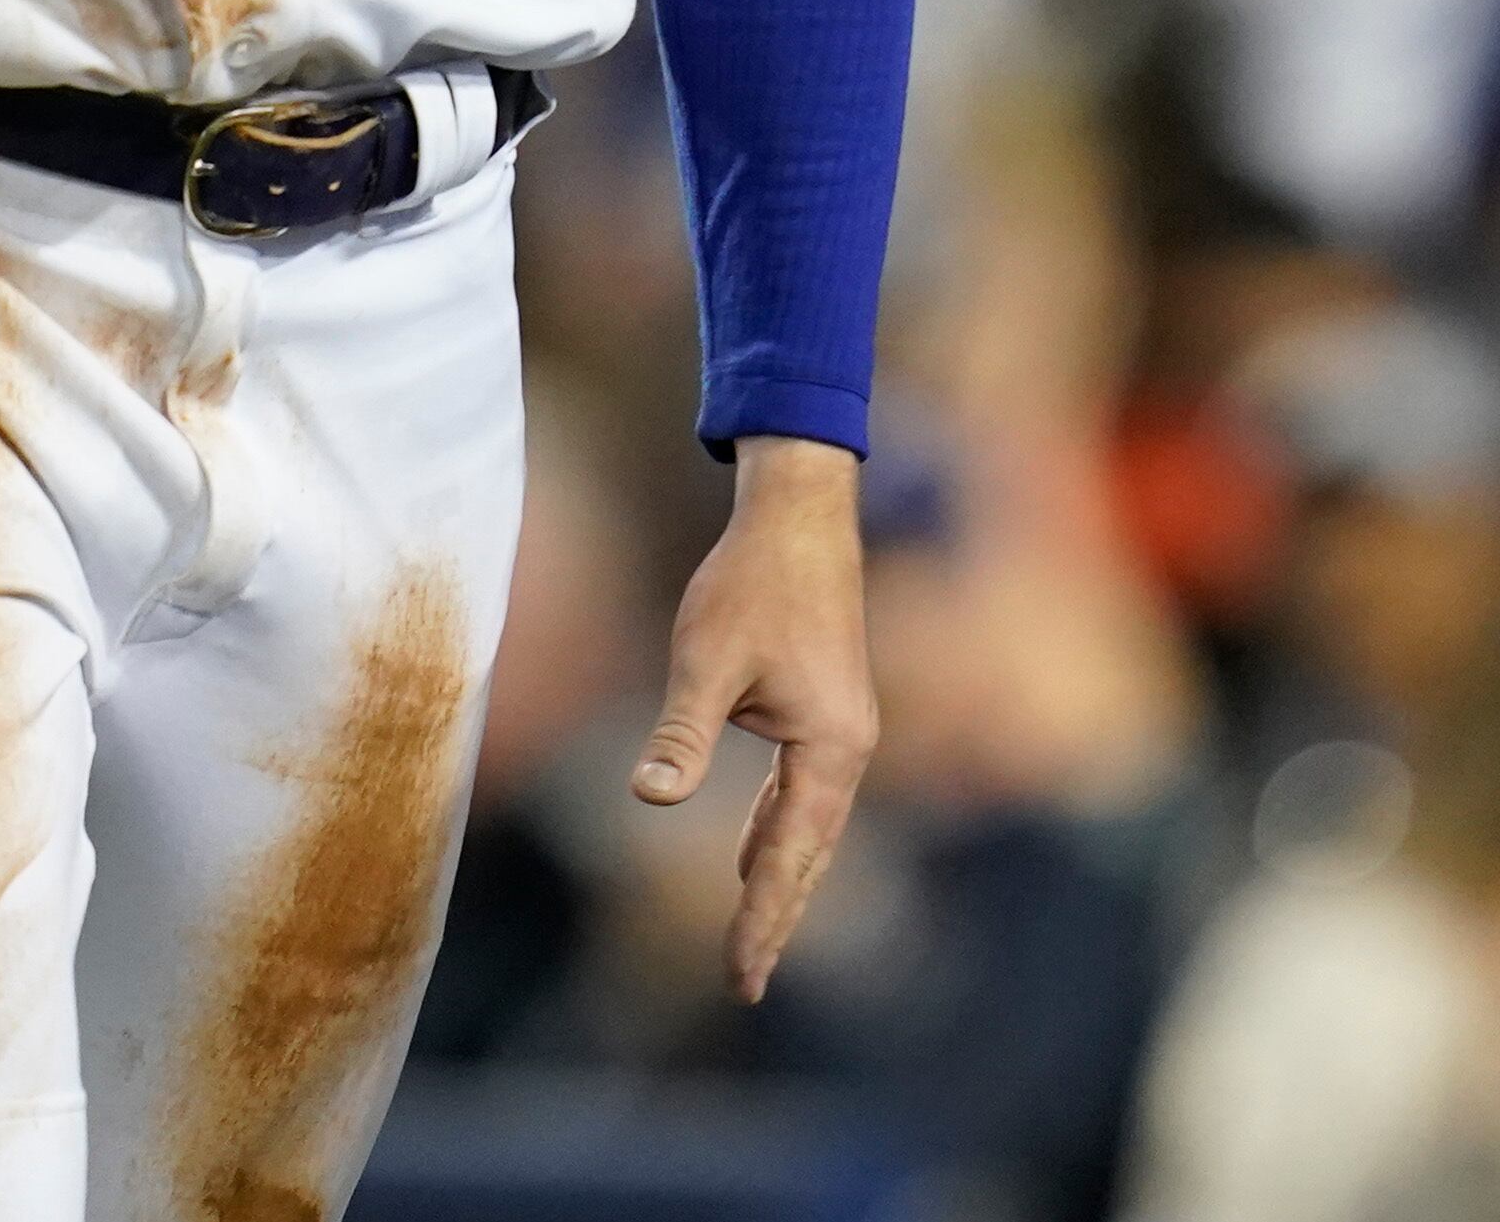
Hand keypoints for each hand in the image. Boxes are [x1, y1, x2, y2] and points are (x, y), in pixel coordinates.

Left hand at [631, 434, 874, 1001]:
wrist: (801, 516)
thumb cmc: (752, 582)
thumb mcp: (706, 659)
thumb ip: (683, 733)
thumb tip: (651, 797)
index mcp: (828, 747)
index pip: (789, 856)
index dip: (761, 920)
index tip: (741, 976)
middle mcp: (847, 748)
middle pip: (810, 855)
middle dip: (776, 917)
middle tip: (744, 984)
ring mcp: (842, 731)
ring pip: (809, 828)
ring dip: (780, 880)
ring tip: (750, 937)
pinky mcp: (828, 712)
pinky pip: (803, 795)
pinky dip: (777, 833)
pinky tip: (749, 852)